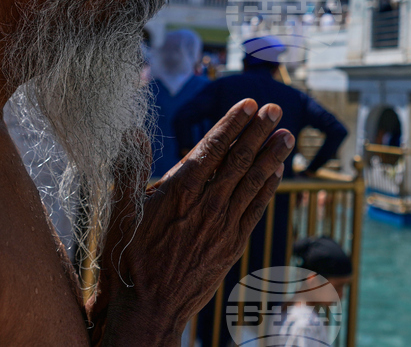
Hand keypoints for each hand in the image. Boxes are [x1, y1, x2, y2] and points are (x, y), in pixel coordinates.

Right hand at [98, 99, 293, 345]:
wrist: (150, 306)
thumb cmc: (132, 257)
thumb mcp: (123, 210)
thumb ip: (130, 169)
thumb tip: (132, 132)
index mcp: (180, 190)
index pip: (213, 147)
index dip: (233, 124)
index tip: (249, 104)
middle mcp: (206, 203)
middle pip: (239, 159)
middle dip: (259, 131)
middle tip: (276, 109)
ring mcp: (223, 224)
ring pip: (253, 182)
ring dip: (272, 156)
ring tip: (287, 135)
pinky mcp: (233, 244)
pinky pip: (256, 208)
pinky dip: (268, 188)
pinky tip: (277, 172)